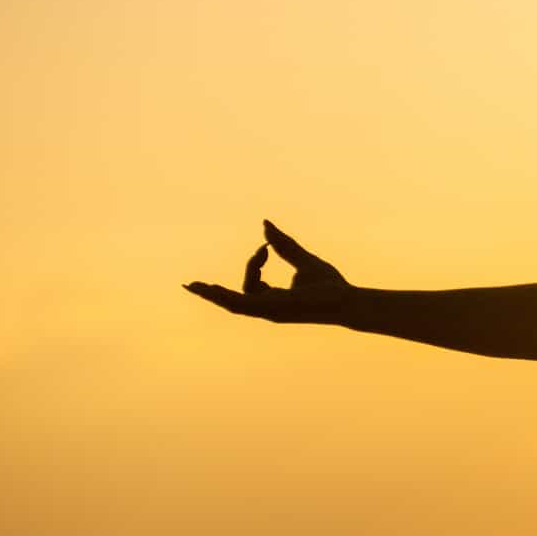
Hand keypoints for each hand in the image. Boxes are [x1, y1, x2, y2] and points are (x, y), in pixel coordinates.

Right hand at [184, 220, 354, 323]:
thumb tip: (265, 224)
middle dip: (213, 292)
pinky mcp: (270, 310)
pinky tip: (208, 289)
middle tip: (190, 285)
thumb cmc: (331, 285)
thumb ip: (283, 244)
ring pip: (232, 304)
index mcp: (275, 298)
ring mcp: (268, 311)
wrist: (346, 300)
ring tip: (192, 287)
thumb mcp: (303, 260)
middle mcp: (269, 307)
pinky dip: (223, 297)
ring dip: (212, 295)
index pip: (254, 281)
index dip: (255, 261)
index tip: (265, 246)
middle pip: (235, 297)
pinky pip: (240, 304)